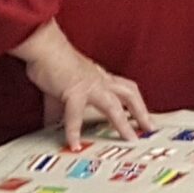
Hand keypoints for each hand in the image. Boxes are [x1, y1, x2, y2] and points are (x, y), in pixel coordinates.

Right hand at [20, 30, 153, 147]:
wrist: (44, 47)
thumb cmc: (53, 63)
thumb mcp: (63, 87)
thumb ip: (61, 108)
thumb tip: (53, 125)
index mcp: (101, 78)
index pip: (127, 89)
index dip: (138, 103)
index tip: (144, 117)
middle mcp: (100, 80)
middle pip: (130, 94)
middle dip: (142, 112)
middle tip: (149, 128)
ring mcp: (90, 86)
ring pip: (113, 105)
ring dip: (122, 124)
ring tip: (129, 139)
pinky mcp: (74, 91)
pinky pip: (75, 115)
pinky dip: (74, 132)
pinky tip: (74, 145)